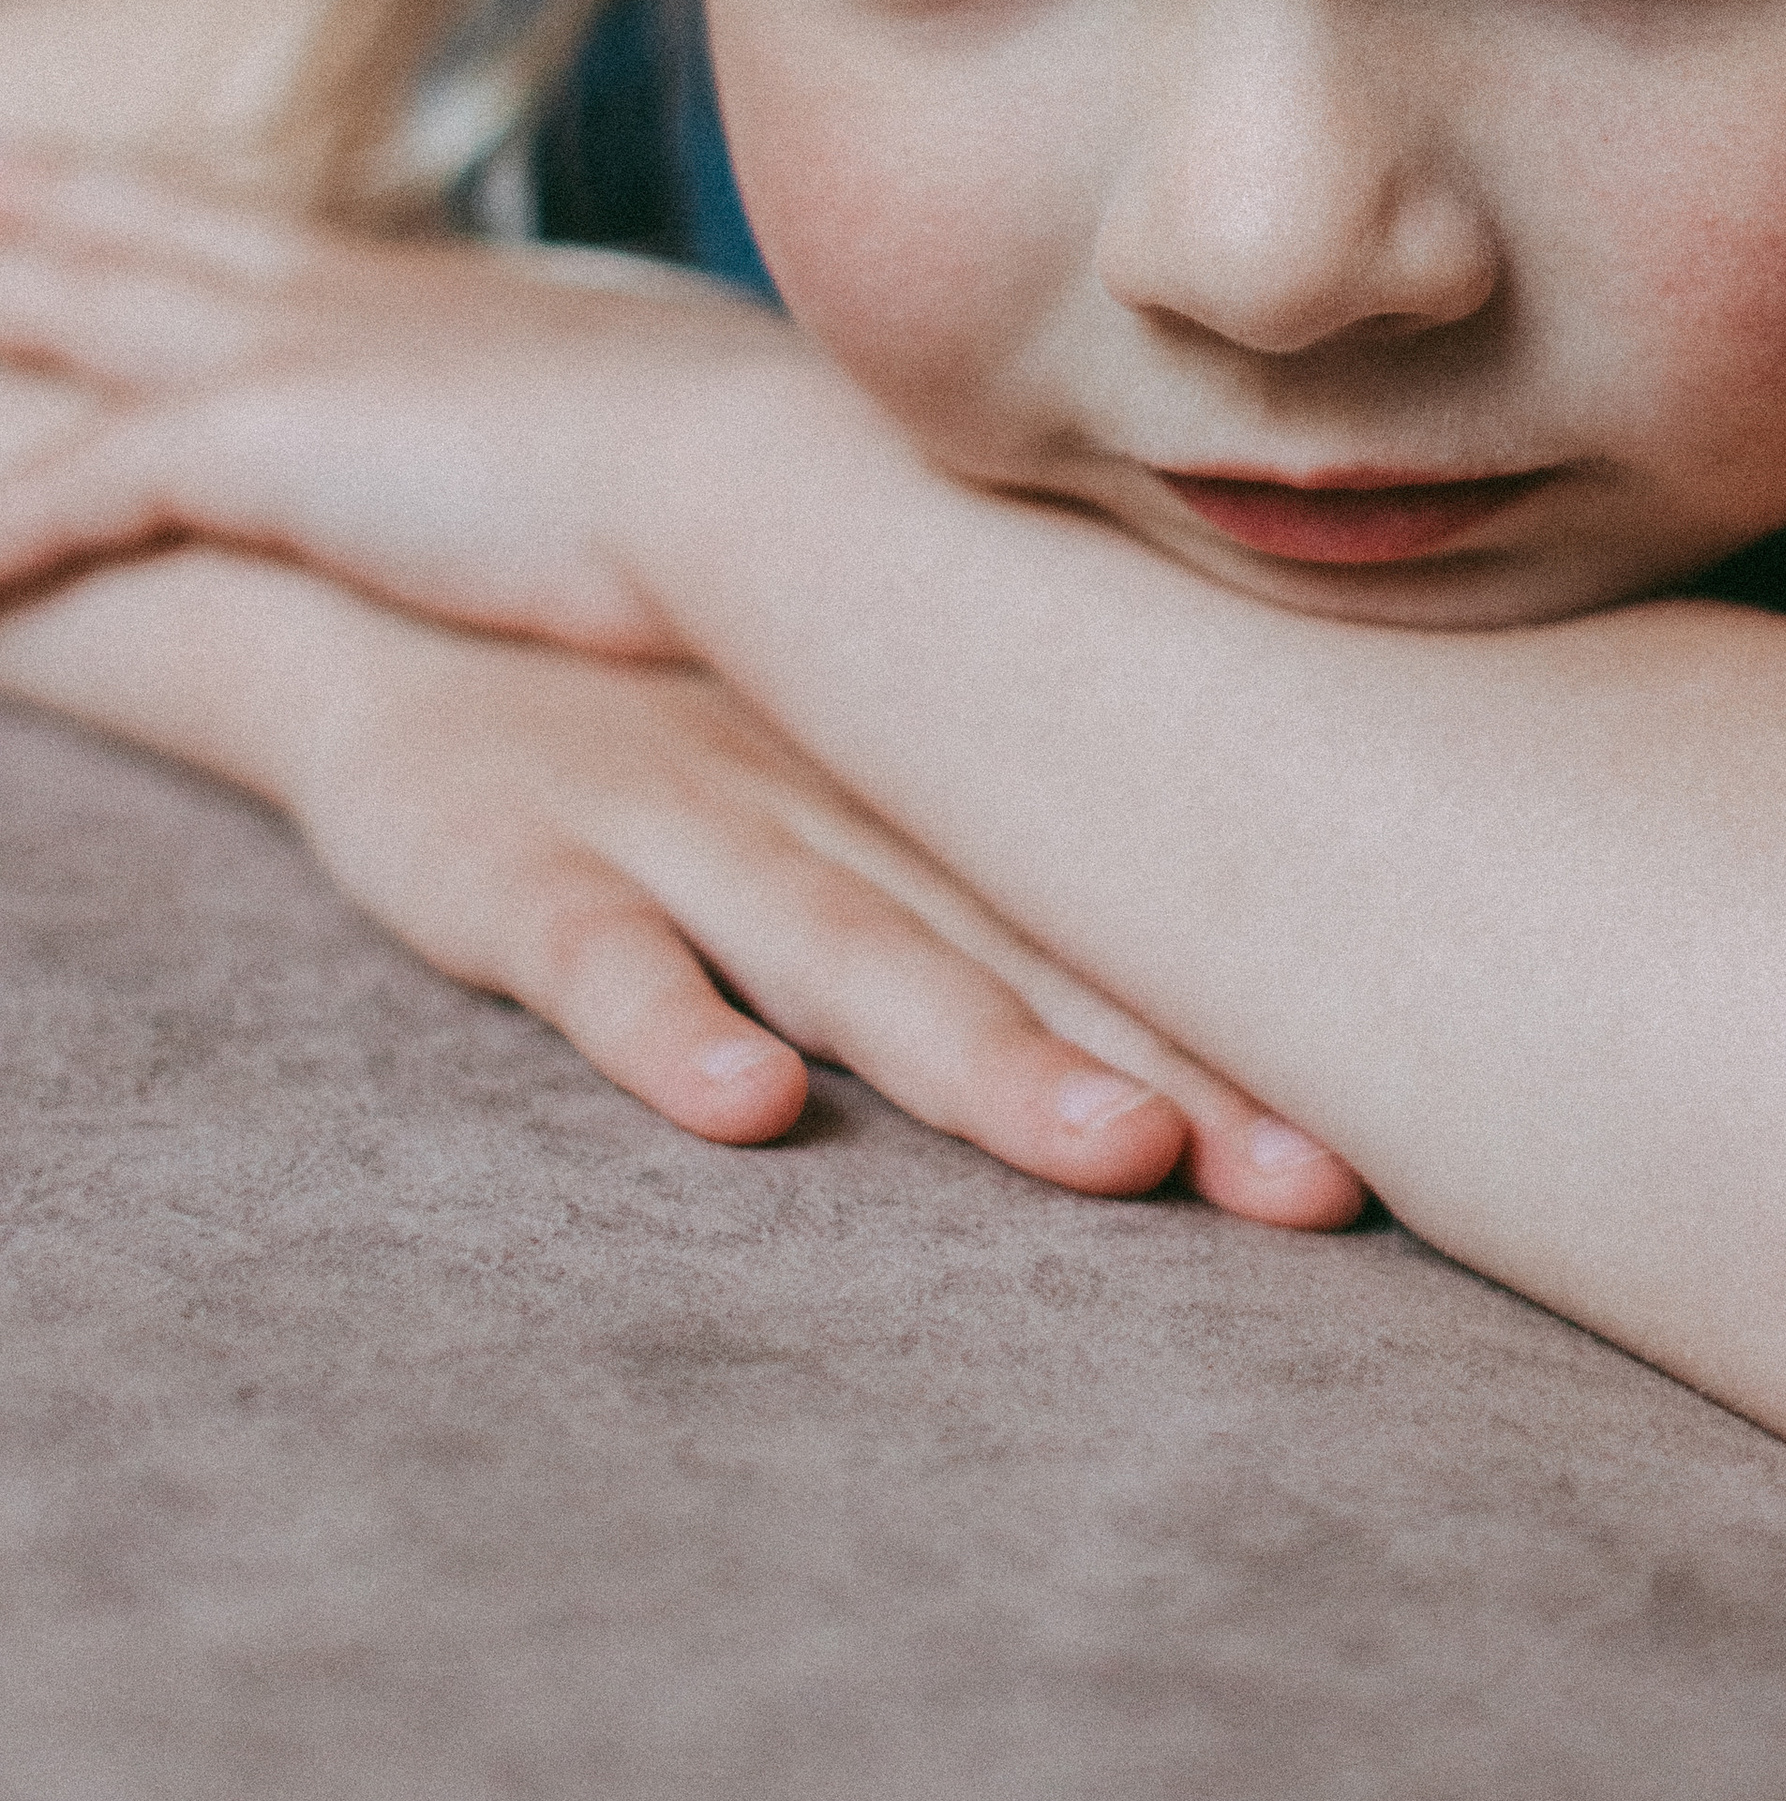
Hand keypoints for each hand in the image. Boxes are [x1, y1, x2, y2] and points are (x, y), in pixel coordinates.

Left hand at [0, 152, 833, 648]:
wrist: (746, 466)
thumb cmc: (739, 453)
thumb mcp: (657, 396)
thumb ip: (606, 397)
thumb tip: (662, 422)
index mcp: (419, 289)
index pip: (243, 224)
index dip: (142, 197)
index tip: (68, 174)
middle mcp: (330, 297)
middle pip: (123, 227)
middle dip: (24, 202)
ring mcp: (282, 355)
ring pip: (60, 312)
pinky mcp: (249, 444)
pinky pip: (65, 485)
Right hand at [0, 549, 1365, 1222]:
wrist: (387, 617)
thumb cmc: (658, 731)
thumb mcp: (830, 773)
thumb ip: (989, 868)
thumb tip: (1223, 950)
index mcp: (919, 804)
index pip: (1106, 928)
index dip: (1241, 1036)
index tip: (1382, 1147)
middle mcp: (834, 812)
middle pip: (1025, 959)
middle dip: (1172, 1075)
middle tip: (1313, 1183)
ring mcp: (681, 828)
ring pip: (850, 953)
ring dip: (981, 1056)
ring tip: (1110, 1151)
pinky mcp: (518, 861)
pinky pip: (595, 952)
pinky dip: (665, 1022)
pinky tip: (746, 1103)